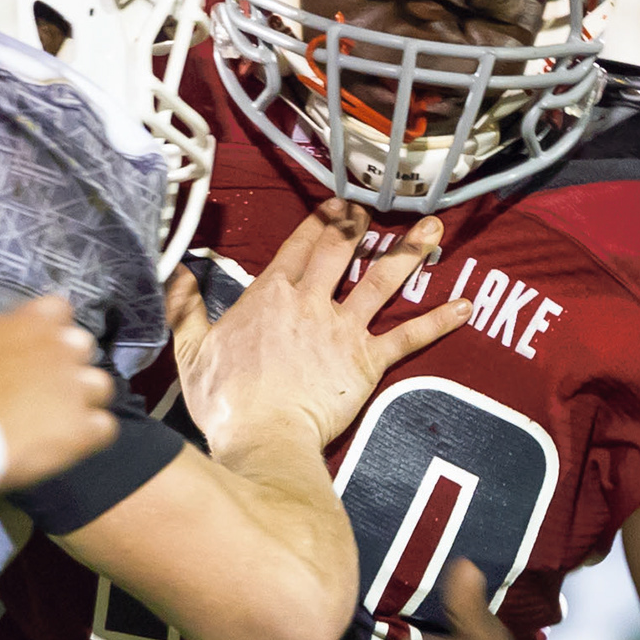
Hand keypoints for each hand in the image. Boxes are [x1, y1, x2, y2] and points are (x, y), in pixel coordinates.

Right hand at [0, 293, 116, 489]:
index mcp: (31, 324)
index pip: (59, 309)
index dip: (51, 327)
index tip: (38, 344)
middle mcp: (62, 350)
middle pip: (84, 347)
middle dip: (69, 362)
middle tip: (46, 384)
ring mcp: (76, 390)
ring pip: (101, 386)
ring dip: (84, 398)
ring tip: (58, 416)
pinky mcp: (83, 429)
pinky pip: (105, 426)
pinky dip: (91, 434)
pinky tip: (69, 441)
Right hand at [180, 202, 471, 454]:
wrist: (262, 436)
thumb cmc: (224, 400)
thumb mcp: (191, 349)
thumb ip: (184, 306)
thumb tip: (174, 273)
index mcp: (270, 295)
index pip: (299, 246)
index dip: (320, 222)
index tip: (336, 204)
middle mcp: (311, 302)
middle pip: (341, 251)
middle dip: (359, 224)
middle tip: (376, 205)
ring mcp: (343, 330)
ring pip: (382, 281)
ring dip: (409, 252)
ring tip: (433, 228)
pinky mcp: (367, 361)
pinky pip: (409, 336)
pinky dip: (438, 321)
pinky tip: (464, 306)